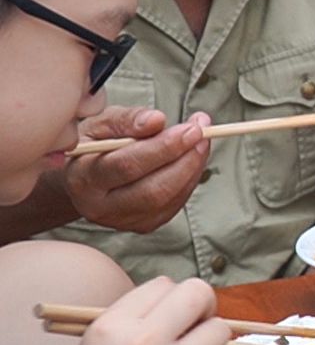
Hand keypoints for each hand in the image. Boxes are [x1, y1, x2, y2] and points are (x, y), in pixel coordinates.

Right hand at [22, 277, 229, 344]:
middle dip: (202, 306)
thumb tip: (172, 312)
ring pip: (219, 328)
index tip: (172, 316)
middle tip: (196, 325)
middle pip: (197, 293)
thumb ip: (131, 328)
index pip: (163, 285)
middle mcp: (142, 341)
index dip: (172, 300)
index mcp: (110, 326)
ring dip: (211, 339)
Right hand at [64, 108, 211, 231]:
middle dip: (185, 158)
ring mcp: (123, 221)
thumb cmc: (93, 146)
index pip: (127, 166)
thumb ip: (127, 120)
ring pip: (169, 198)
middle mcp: (100, 206)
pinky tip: (192, 157)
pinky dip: (190, 178)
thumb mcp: (100, 124)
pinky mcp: (144, 225)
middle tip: (202, 131)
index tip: (190, 129)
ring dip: (193, 167)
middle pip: (153, 189)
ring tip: (200, 140)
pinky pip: (176, 203)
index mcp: (83, 178)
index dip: (163, 147)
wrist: (83, 177)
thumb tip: (157, 121)